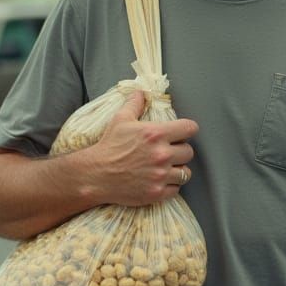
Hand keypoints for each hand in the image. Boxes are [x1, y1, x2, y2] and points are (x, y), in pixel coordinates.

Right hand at [90, 91, 197, 205]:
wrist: (96, 174)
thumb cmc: (109, 146)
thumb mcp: (120, 120)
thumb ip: (135, 104)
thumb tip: (141, 92)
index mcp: (155, 134)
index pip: (190, 128)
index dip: (186, 130)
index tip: (181, 133)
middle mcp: (161, 154)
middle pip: (189, 152)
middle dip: (180, 150)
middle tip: (169, 152)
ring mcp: (160, 175)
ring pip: (186, 172)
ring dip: (178, 169)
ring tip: (167, 167)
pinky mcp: (157, 192)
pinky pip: (176, 189)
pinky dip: (170, 186)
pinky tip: (160, 180)